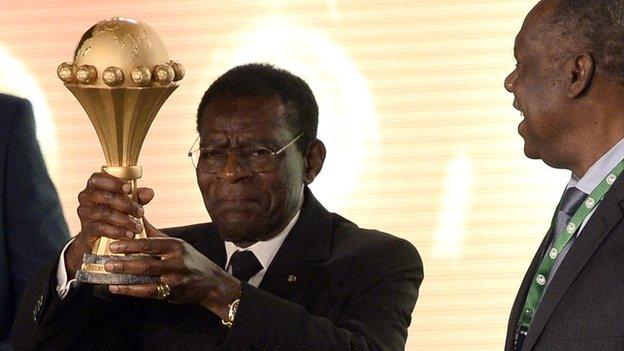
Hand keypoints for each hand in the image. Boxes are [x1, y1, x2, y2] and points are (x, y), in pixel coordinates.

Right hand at [65, 172, 153, 278]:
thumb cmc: (117, 210)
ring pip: (104, 213)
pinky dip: (117, 232)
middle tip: (141, 212)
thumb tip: (149, 192)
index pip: (98, 178)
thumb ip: (138, 196)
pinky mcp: (86, 229)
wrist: (103, 235)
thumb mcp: (128, 201)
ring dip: (125, 220)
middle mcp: (86, 196)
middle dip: (126, 205)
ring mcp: (84, 213)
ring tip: (138, 227)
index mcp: (95, 185)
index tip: (129, 189)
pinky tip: (129, 235)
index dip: (113, 182)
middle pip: (105, 197)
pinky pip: (101, 229)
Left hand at [104, 222, 241, 319]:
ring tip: (108, 277)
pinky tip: (117, 288)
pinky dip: (131, 291)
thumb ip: (154, 233)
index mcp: (175, 245)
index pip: (150, 244)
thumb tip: (135, 214)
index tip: (114, 244)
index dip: (131, 245)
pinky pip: (149, 292)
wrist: (210, 282)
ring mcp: (175, 279)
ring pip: (147, 279)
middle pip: (147, 262)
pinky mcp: (172, 293)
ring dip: (126, 279)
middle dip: (126, 263)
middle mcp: (176, 261)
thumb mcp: (175, 243)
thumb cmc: (189, 259)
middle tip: (107, 261)